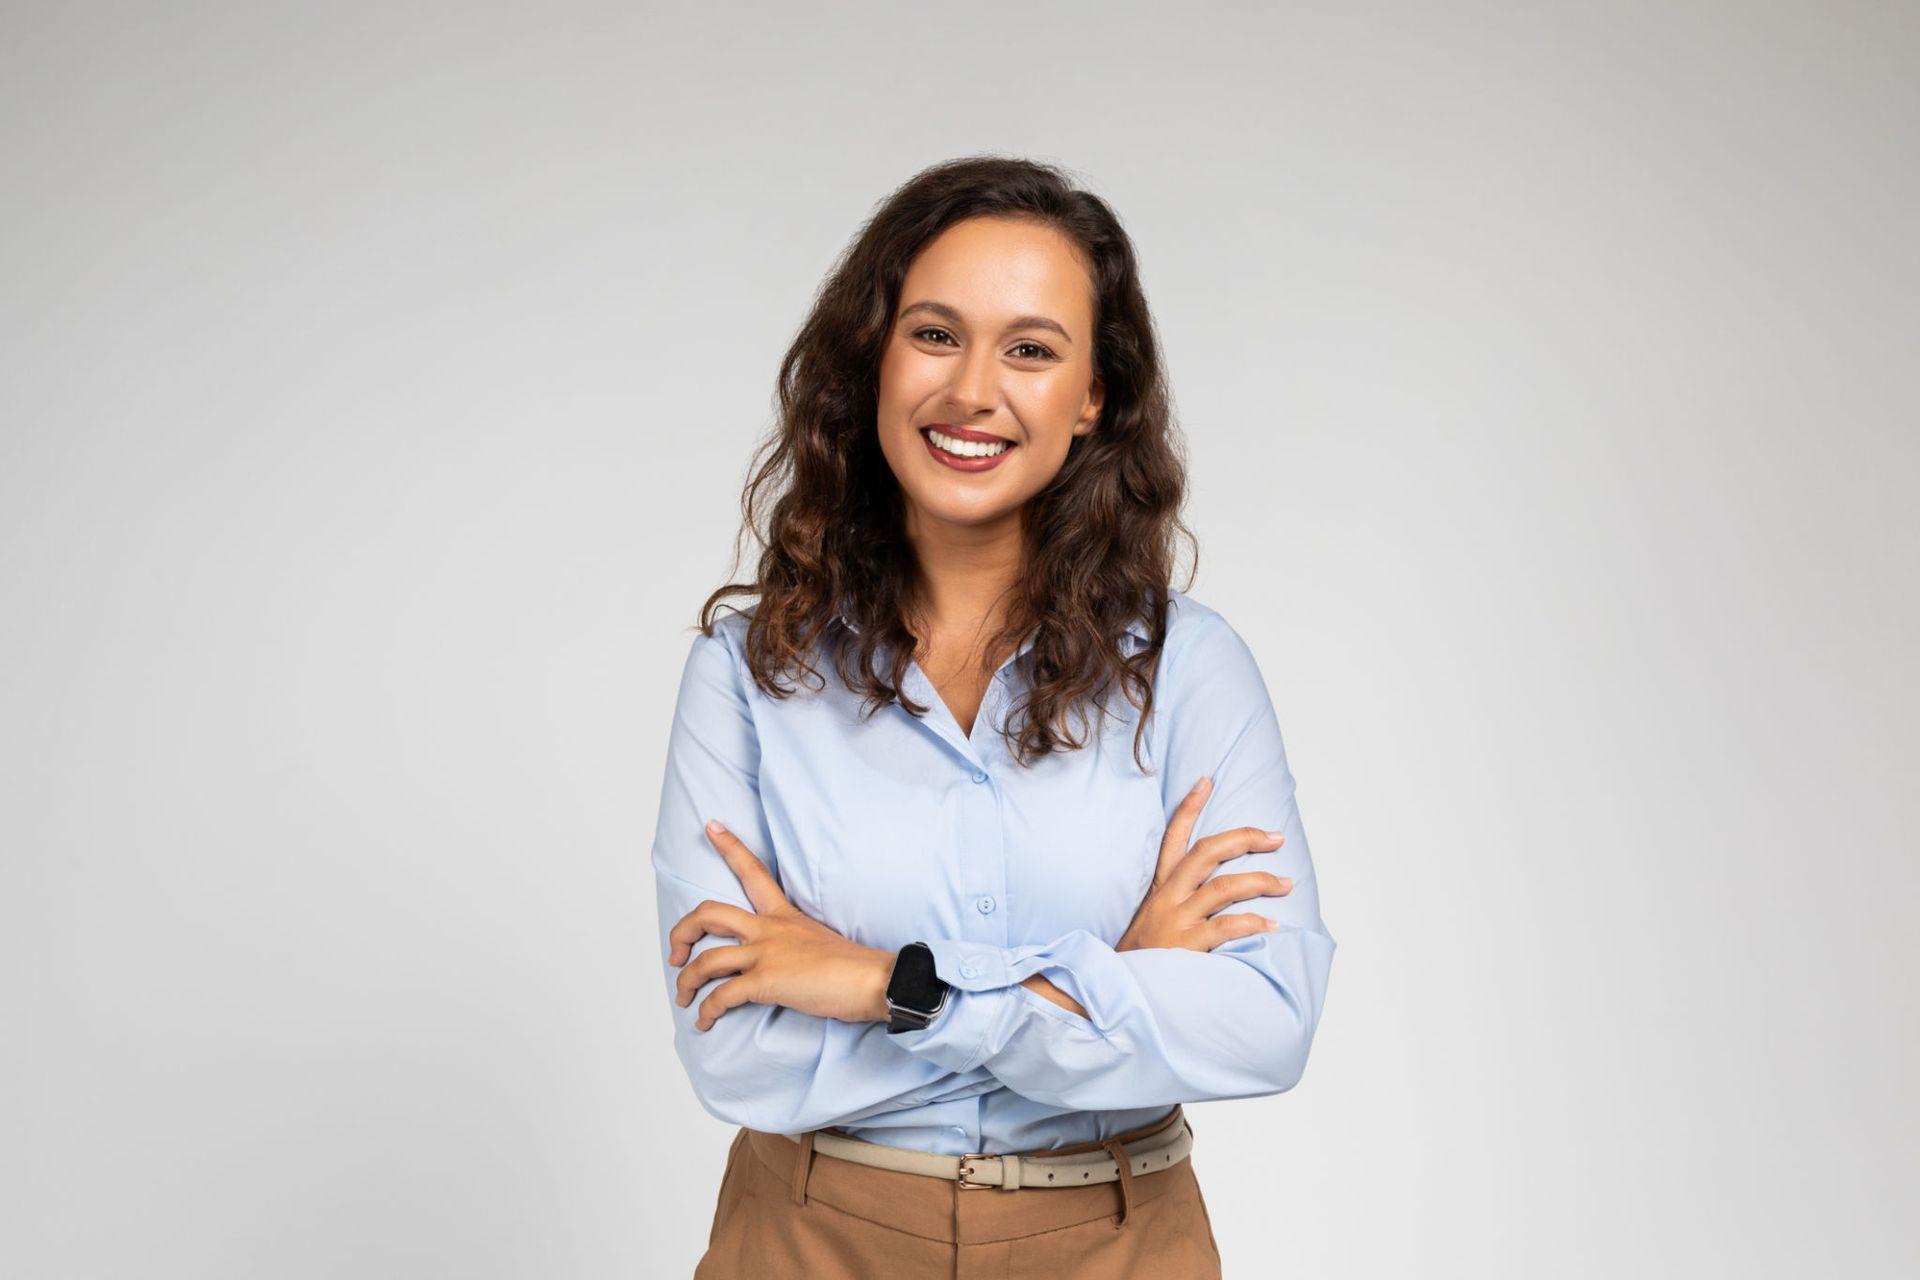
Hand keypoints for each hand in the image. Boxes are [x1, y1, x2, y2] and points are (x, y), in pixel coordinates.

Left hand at [668, 820, 894, 1031]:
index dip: (728, 846)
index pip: (752, 872)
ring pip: (706, 960)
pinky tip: (705, 1022)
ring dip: (686, 980)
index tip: (710, 826)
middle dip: (682, 930)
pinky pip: (722, 996)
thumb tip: (783, 962)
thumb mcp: (818, 939)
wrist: (873, 979)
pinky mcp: (765, 981)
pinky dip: (707, 1011)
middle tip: (675, 951)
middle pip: (709, 914)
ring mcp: (766, 954)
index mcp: (783, 916)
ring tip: (683, 996)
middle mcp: (769, 929)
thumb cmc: (853, 966)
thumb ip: (793, 944)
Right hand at [1115, 776, 1293, 953]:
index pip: (1173, 838)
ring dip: (1260, 881)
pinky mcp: (1187, 946)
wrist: (1115, 990)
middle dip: (1244, 838)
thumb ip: (1174, 901)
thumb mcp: (1150, 919)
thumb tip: (1208, 890)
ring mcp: (1177, 920)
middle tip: (1275, 836)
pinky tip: (1272, 925)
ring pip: (1224, 887)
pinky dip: (1253, 923)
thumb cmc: (1142, 957)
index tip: (1207, 781)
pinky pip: (1227, 927)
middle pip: (1207, 852)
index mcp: (1160, 887)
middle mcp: (1168, 897)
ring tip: (1286, 883)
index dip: (1189, 808)